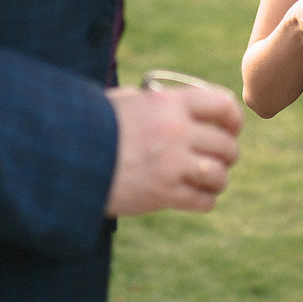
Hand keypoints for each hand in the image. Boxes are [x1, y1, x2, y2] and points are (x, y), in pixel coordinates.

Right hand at [104, 82, 243, 216]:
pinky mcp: (165, 195)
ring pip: (220, 175)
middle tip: (219, 157)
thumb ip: (160, 103)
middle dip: (227, 153)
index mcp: (169, 104)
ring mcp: (172, 165)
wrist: (69, 158)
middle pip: (226, 144)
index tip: (231, 127)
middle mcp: (176, 133)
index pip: (223, 104)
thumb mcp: (127, 101)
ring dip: (218, 178)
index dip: (233, 118)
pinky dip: (205, 199)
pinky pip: (205, 200)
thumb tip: (187, 106)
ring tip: (208, 179)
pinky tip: (196, 196)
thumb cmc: (94, 126)